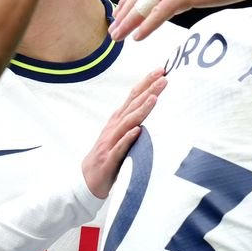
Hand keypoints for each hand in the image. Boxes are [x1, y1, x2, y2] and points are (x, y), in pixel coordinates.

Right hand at [82, 69, 165, 198]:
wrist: (87, 180)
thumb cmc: (109, 155)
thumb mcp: (121, 134)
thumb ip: (134, 120)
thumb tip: (153, 103)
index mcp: (118, 120)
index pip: (133, 97)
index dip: (146, 83)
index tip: (161, 70)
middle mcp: (114, 128)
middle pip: (132, 106)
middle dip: (148, 91)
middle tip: (164, 78)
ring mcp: (110, 143)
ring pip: (127, 123)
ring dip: (140, 110)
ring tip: (154, 98)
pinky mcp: (109, 160)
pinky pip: (119, 148)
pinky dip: (127, 139)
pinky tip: (137, 131)